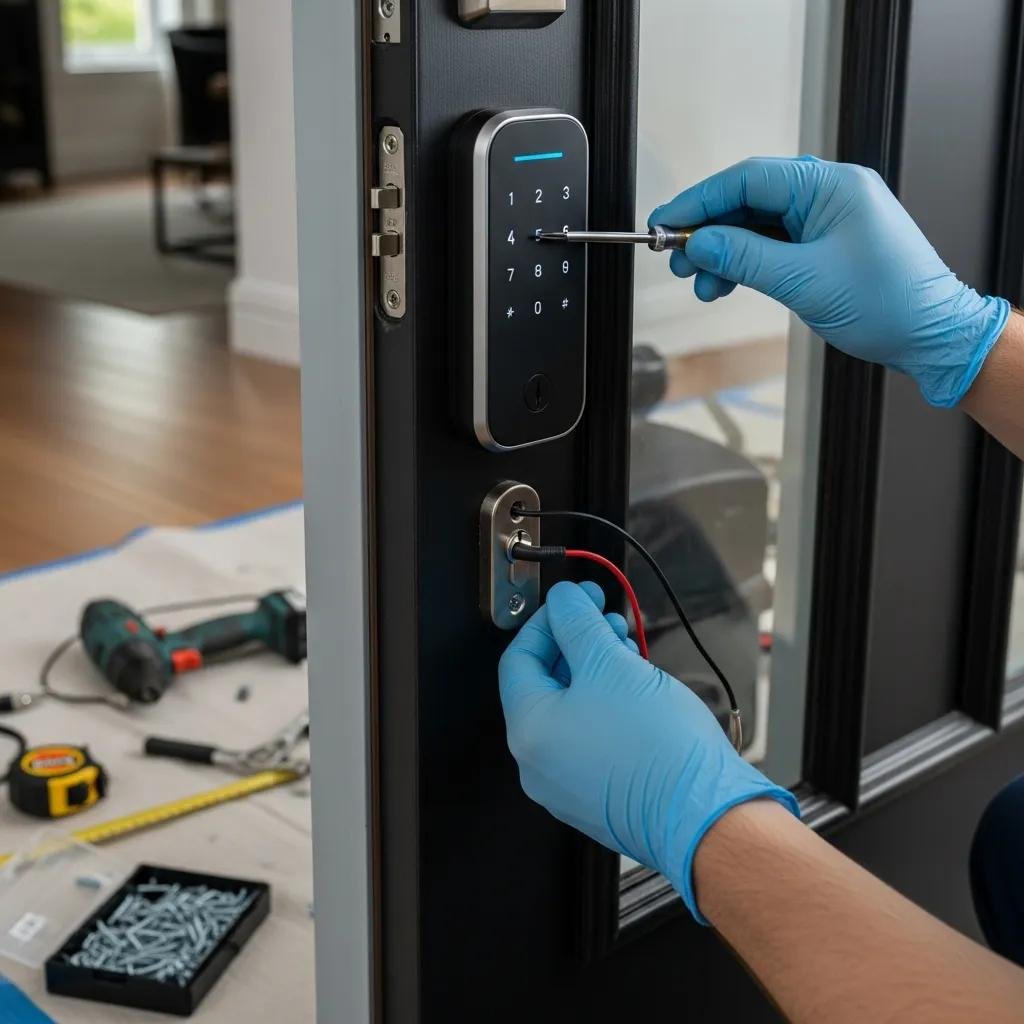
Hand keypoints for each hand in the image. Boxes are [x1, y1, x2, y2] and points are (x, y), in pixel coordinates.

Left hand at [498, 580, 797, 921]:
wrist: (706, 815)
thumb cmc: (660, 751)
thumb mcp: (612, 664)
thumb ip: (578, 624)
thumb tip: (563, 601)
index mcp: (529, 731)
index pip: (519, 659)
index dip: (548, 621)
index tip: (575, 601)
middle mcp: (539, 764)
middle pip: (546, 683)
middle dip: (578, 643)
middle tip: (607, 619)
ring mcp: (567, 783)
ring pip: (571, 709)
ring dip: (596, 670)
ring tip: (628, 652)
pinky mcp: (598, 794)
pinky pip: (590, 737)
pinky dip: (606, 704)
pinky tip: (635, 688)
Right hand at [650, 156, 1008, 407]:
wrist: (929, 335)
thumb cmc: (888, 303)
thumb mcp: (805, 280)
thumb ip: (746, 256)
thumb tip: (700, 241)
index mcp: (831, 186)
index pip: (748, 180)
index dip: (700, 200)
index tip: (666, 222)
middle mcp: (827, 195)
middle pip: (747, 202)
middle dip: (707, 231)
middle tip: (677, 260)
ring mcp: (823, 221)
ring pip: (754, 227)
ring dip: (722, 254)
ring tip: (702, 283)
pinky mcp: (820, 246)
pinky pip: (769, 246)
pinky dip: (743, 265)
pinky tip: (724, 284)